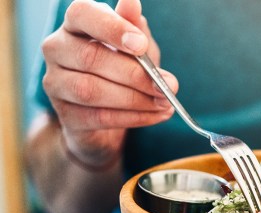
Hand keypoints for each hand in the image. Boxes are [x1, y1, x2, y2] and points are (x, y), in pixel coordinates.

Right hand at [41, 0, 177, 166]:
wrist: (110, 114)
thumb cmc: (123, 70)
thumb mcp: (135, 46)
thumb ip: (135, 27)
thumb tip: (132, 2)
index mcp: (75, 24)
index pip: (82, 14)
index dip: (112, 28)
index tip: (141, 44)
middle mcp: (57, 49)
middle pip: (91, 58)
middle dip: (135, 74)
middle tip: (168, 85)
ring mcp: (55, 83)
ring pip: (92, 90)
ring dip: (136, 99)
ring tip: (165, 103)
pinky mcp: (66, 115)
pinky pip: (100, 117)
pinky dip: (134, 117)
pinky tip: (156, 115)